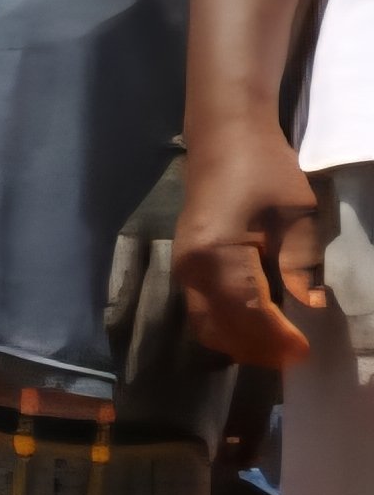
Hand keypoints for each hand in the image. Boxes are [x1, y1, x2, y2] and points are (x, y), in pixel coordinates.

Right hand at [176, 118, 329, 369]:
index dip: (277, 337)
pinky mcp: (186, 269)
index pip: (247, 310)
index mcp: (217, 254)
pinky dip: (229, 327)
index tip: (305, 352)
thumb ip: (302, 263)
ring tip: (278, 346)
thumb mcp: (297, 213)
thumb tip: (312, 307)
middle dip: (257, 348)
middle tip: (295, 356)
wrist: (224, 138)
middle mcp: (191, 270)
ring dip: (242, 343)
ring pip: (207, 326)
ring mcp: (183, 271)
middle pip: (221, 328)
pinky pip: (204, 312)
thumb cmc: (264, 168)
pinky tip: (258, 326)